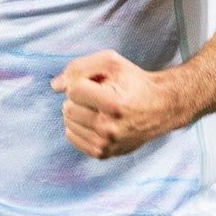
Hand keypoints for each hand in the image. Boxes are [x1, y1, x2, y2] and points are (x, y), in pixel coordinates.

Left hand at [50, 50, 180, 158]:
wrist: (160, 107)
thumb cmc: (133, 81)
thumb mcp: (110, 62)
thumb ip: (79, 68)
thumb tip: (55, 86)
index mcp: (114, 104)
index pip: (73, 91)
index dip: (82, 82)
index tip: (98, 82)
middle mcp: (110, 128)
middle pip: (68, 108)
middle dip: (79, 98)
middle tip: (98, 95)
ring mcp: (107, 144)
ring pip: (68, 123)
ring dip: (78, 112)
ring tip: (98, 108)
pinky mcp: (104, 153)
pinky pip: (73, 138)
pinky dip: (78, 127)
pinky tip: (94, 120)